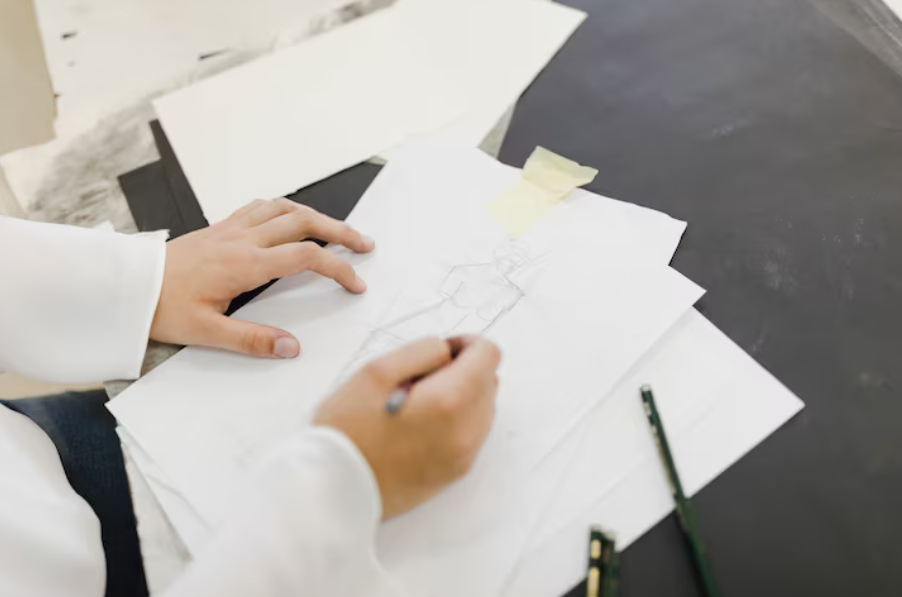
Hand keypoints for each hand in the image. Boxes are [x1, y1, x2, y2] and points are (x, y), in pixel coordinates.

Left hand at [150, 198, 374, 357]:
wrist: (126, 285)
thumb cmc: (162, 308)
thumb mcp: (206, 333)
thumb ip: (252, 340)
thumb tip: (292, 347)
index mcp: (244, 265)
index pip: (305, 257)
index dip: (338, 268)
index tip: (356, 284)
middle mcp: (242, 239)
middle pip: (304, 222)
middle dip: (340, 231)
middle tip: (364, 244)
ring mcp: (231, 228)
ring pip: (285, 209)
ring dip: (317, 216)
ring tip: (337, 230)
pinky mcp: (221, 227)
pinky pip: (261, 206)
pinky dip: (286, 208)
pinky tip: (292, 218)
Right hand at [314, 336, 500, 518]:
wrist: (333, 491)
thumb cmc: (346, 433)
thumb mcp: (376, 371)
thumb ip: (422, 351)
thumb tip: (447, 352)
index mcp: (448, 402)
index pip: (488, 355)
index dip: (466, 344)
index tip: (443, 350)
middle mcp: (465, 432)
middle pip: (490, 382)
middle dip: (464, 370)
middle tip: (422, 377)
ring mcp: (463, 456)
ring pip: (484, 409)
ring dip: (462, 396)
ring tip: (417, 403)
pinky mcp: (455, 473)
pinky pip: (472, 434)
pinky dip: (456, 420)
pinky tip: (420, 424)